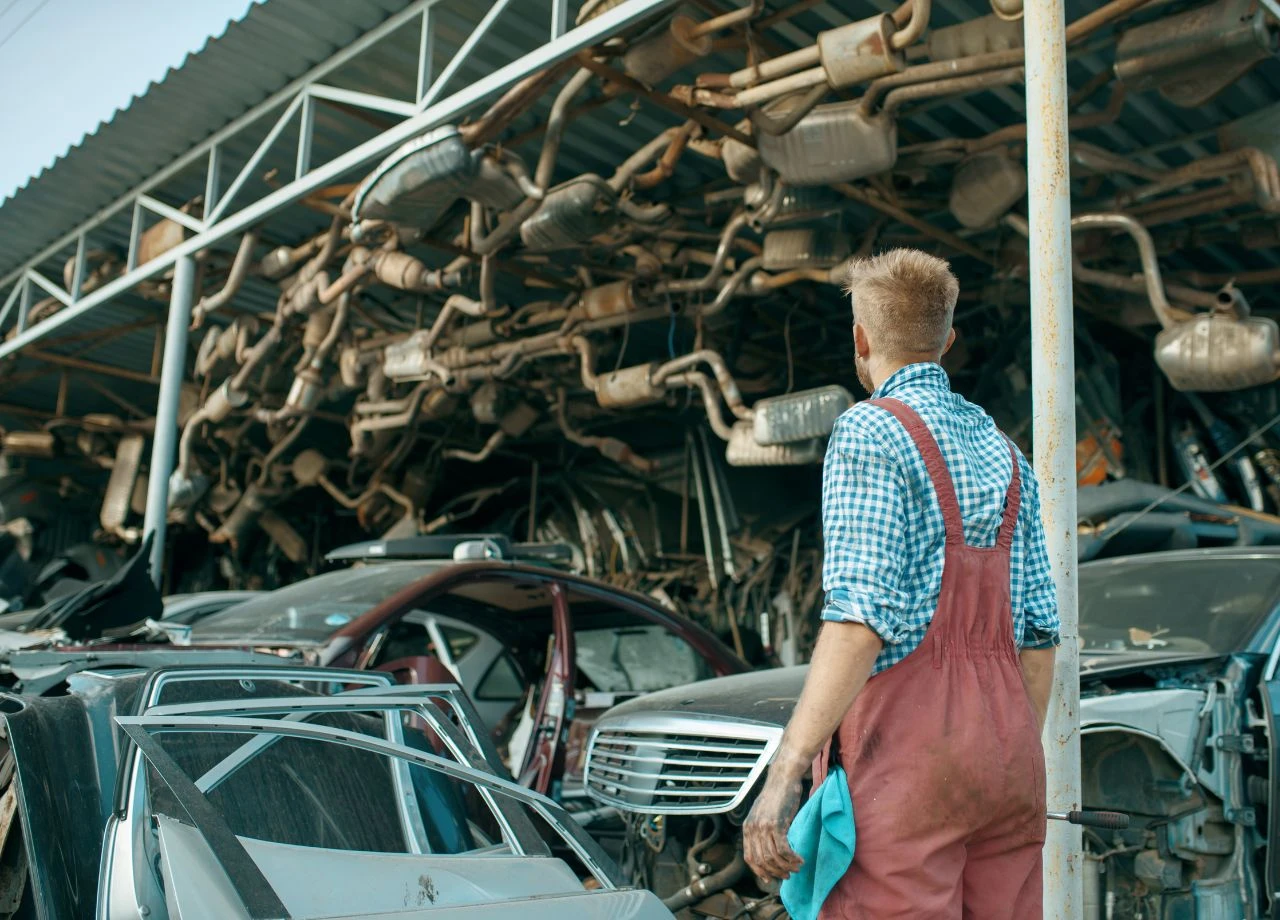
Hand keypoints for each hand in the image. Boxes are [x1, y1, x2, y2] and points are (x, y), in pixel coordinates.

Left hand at [743, 768, 804, 884]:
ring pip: (773, 858)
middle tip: (788, 875)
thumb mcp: (763, 813)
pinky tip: (800, 859)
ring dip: (786, 866)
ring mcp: (763, 827)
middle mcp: (752, 829)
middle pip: (762, 861)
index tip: (770, 879)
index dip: (760, 871)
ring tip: (797, 868)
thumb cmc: (777, 795)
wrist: (783, 777)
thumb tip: (768, 849)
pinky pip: (784, 849)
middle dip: (776, 872)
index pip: (750, 858)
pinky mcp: (776, 824)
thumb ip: (762, 829)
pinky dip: (792, 858)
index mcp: (747, 827)